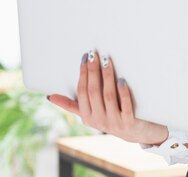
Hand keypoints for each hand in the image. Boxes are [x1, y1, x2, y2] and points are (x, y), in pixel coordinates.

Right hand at [47, 51, 168, 145]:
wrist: (137, 133)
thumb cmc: (112, 116)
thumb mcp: (91, 113)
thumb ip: (72, 105)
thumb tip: (50, 96)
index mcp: (87, 117)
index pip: (82, 92)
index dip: (83, 74)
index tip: (85, 57)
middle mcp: (99, 121)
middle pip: (93, 92)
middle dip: (93, 71)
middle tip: (95, 54)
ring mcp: (114, 123)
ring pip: (108, 96)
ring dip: (107, 77)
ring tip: (107, 61)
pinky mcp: (129, 123)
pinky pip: (126, 106)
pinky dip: (123, 92)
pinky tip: (122, 79)